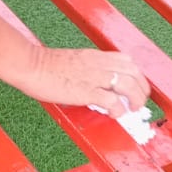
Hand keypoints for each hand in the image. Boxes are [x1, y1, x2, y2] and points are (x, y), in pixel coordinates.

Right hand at [18, 47, 149, 113]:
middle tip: (138, 102)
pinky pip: (112, 101)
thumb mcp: (72, 61)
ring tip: (131, 109)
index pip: (127, 61)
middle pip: (133, 72)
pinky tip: (114, 115)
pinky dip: (118, 109)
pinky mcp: (86, 91)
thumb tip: (94, 86)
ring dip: (135, 99)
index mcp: (95, 56)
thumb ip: (87, 69)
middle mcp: (98, 64)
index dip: (136, 75)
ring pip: (128, 84)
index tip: (136, 88)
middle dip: (142, 89)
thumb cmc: (44, 65)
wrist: (30, 65)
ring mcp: (93, 77)